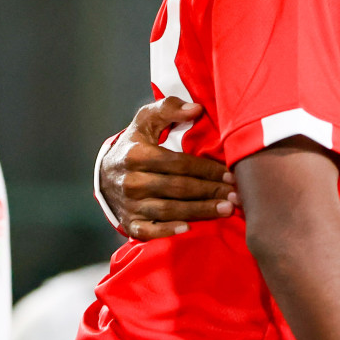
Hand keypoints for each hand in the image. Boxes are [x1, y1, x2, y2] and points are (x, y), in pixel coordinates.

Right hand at [101, 97, 237, 239]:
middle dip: (210, 191)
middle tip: (236, 195)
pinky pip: (149, 231)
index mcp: (137, 155)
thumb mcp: (145, 120)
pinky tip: (189, 228)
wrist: (103, 175)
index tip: (231, 174)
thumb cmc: (134, 145)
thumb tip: (196, 109)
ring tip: (226, 209)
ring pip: (170, 209)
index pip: (180, 164)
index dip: (207, 170)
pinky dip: (167, 231)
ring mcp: (130, 204)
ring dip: (200, 211)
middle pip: (179, 188)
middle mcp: (132, 181)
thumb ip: (169, 108)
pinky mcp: (129, 222)